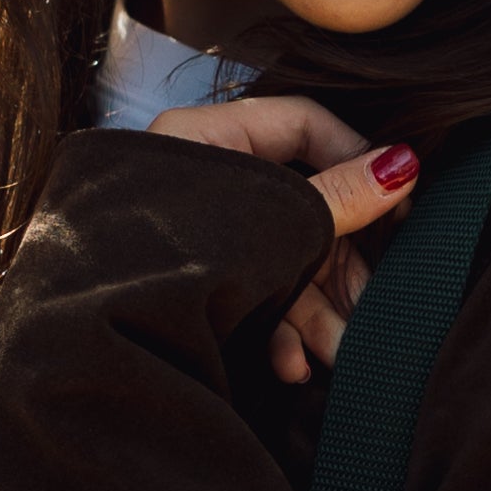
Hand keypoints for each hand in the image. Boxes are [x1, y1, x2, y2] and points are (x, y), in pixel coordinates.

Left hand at [147, 95, 420, 384]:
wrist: (87, 344)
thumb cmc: (164, 261)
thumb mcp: (263, 223)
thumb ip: (337, 198)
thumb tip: (403, 166)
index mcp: (209, 137)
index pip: (306, 124)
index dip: (358, 158)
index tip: (400, 204)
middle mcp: (206, 180)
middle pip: (304, 206)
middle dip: (343, 267)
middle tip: (376, 304)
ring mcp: (203, 236)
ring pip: (284, 262)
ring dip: (318, 313)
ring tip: (343, 352)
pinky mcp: (199, 285)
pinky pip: (251, 295)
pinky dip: (278, 331)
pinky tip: (292, 366)